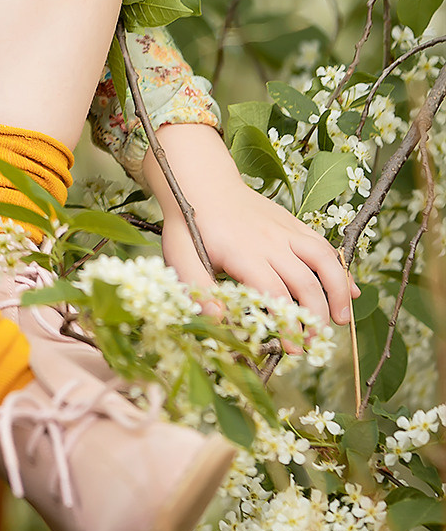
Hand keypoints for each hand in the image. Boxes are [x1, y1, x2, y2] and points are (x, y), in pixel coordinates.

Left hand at [143, 123, 357, 327]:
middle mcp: (271, 240)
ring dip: (339, 290)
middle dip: (315, 317)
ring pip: (324, 259)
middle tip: (314, 344)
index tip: (293, 349)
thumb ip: (198, 289)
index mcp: (244, 253)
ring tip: (341, 320)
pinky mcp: (292, 222)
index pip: (275, 294)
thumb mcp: (179, 257)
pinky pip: (323, 244)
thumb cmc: (189, 224)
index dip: (288, 324)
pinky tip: (351, 291)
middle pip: (305, 281)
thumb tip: (217, 319)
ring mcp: (285, 229)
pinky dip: (341, 267)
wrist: (199, 180)